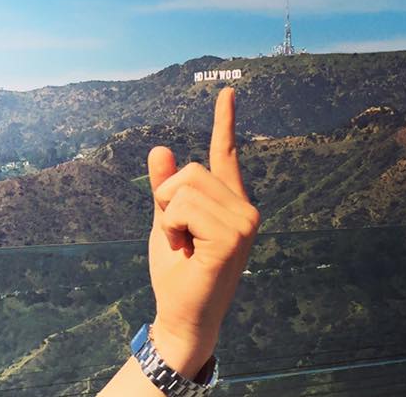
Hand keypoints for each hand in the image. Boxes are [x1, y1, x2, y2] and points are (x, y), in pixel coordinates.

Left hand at [146, 87, 259, 377]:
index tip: (227, 92)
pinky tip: (187, 251)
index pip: (225, 153)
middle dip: (167, 200)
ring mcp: (244, 222)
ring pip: (183, 188)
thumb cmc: (177, 271)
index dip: (225, 121)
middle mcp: (244, 208)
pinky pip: (182, 208)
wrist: (181, 314)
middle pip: (189, 170)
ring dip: (168, 218)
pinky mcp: (232, 237)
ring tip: (184, 245)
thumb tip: (160, 148)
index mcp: (229, 202)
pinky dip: (171, 228)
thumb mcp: (164, 220)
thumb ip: (164, 187)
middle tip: (178, 236)